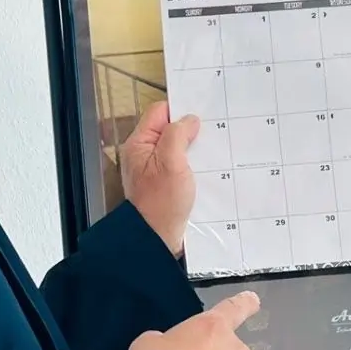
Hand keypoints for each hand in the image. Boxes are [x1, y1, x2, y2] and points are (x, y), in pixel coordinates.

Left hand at [120, 100, 198, 257]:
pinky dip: (194, 165)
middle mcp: (145, 155)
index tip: (200, 115)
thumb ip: (177, 135)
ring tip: (210, 152)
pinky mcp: (166, 183)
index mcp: (140, 144)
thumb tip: (188, 120)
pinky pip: (182, 165)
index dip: (179, 111)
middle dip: (190, 130)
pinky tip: (205, 169)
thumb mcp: (171, 162)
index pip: (159, 112)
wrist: (157, 238)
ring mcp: (156, 170)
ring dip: (194, 149)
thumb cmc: (160, 204)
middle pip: (169, 130)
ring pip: (178, 148)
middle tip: (209, 134)